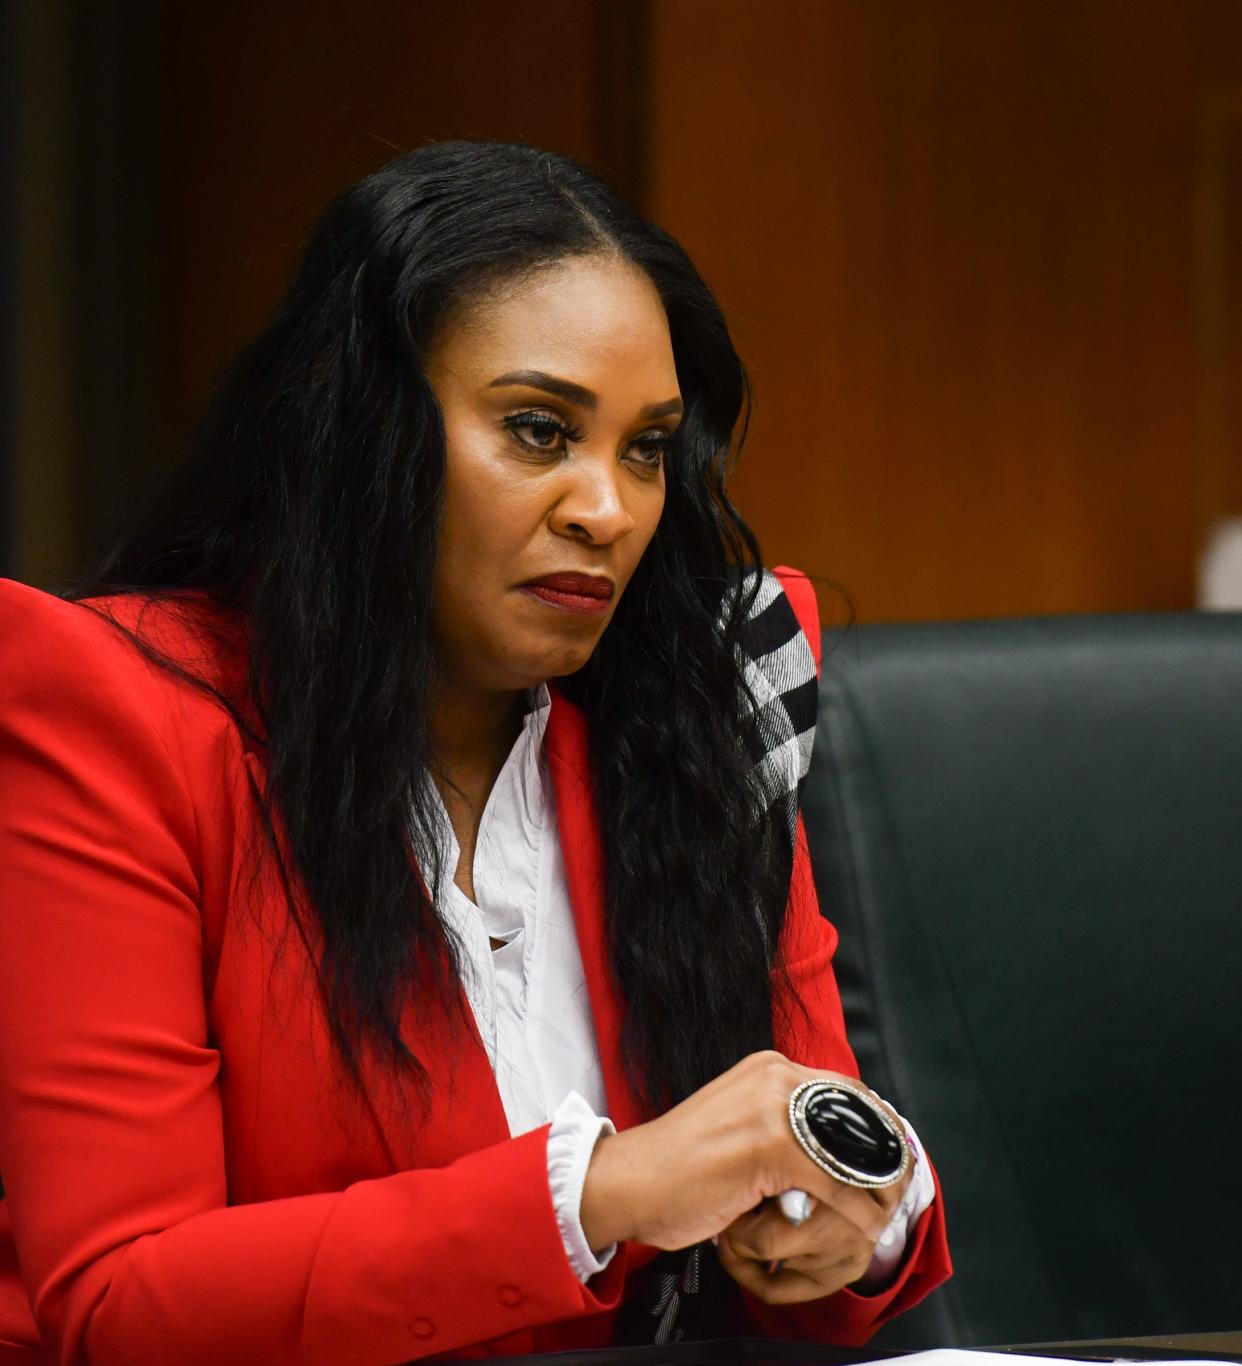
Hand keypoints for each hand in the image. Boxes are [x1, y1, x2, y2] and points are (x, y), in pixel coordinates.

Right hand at [579, 1051, 907, 1301]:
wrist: (630, 1182)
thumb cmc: (680, 1167)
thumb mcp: (741, 1127)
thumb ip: (783, 1125)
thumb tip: (835, 1149)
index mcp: (768, 1068)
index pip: (845, 1090)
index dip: (875, 1127)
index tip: (890, 1159)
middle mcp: (773, 1076)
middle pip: (857, 1113)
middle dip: (884, 1154)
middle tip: (896, 1189)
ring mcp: (771, 1107)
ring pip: (850, 1149)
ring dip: (876, 1187)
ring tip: (884, 1212)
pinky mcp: (769, 1145)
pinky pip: (834, 1181)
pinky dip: (855, 1209)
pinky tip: (860, 1225)